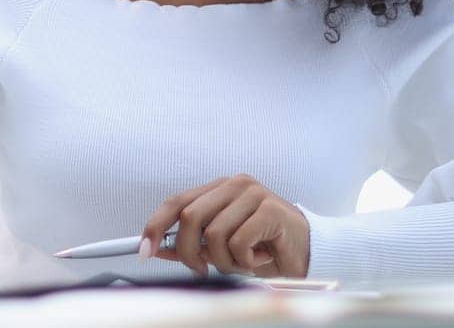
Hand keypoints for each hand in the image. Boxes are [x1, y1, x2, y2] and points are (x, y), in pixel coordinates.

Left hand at [141, 174, 309, 277]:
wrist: (308, 252)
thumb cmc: (265, 247)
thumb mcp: (222, 247)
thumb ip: (193, 244)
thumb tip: (160, 248)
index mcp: (219, 188)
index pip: (176, 201)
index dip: (156, 225)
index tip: (145, 249)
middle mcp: (234, 185)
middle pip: (190, 218)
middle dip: (189, 252)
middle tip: (202, 268)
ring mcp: (253, 194)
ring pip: (214, 234)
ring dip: (224, 260)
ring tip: (243, 260)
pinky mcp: (269, 209)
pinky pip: (238, 242)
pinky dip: (245, 260)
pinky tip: (259, 256)